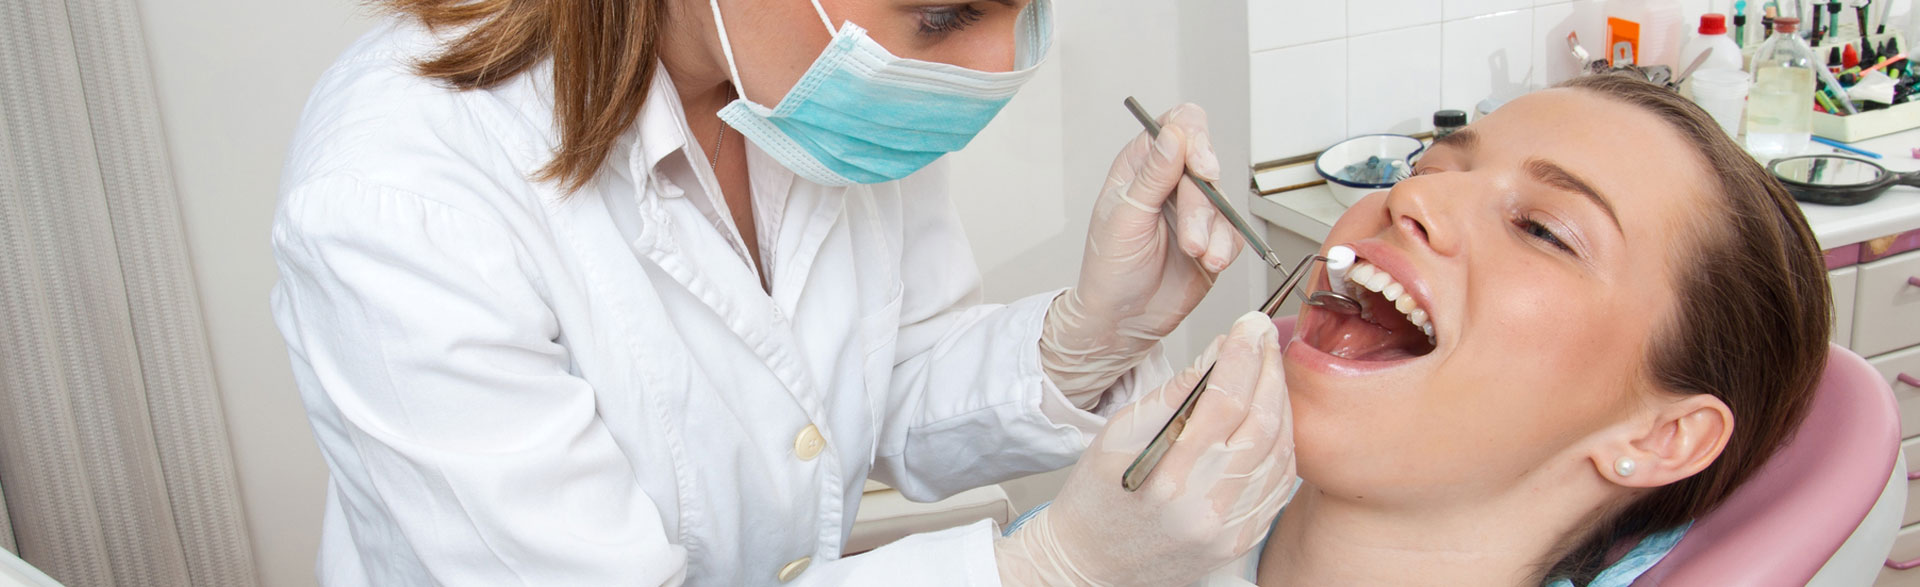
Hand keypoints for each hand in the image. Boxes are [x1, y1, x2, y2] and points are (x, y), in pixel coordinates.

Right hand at [999, 312, 1295, 586]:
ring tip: (1271, 370)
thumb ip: (1173, 393)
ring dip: (1283, 403)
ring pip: (1280, 453)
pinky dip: (1284, 445)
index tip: (1249, 324)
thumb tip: (1217, 352)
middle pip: (1261, 422)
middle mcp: (1206, 508)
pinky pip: (1280, 486)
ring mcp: (1230, 530)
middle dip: (1269, 369)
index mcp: (1169, 478)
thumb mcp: (1118, 436)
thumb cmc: (1096, 501)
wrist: (1089, 565)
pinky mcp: (1242, 542)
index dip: (1241, 354)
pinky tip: (1274, 418)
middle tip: (1266, 336)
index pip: (1223, 399)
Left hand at [1041, 103, 1242, 401]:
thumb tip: (1173, 134)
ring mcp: (1195, 210)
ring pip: (1224, 201)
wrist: (1123, 320)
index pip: (1180, 127)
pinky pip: (1234, 232)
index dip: (1196, 139)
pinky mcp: (1214, 238)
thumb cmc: (1110, 268)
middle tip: (1189, 238)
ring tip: (1194, 254)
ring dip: (1212, 231)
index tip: (1202, 167)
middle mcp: (1171, 182)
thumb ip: (1153, 174)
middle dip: (1201, 205)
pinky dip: (1224, 248)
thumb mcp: (1124, 217)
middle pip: (1207, 166)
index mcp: (1142, 165)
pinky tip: (1208, 261)